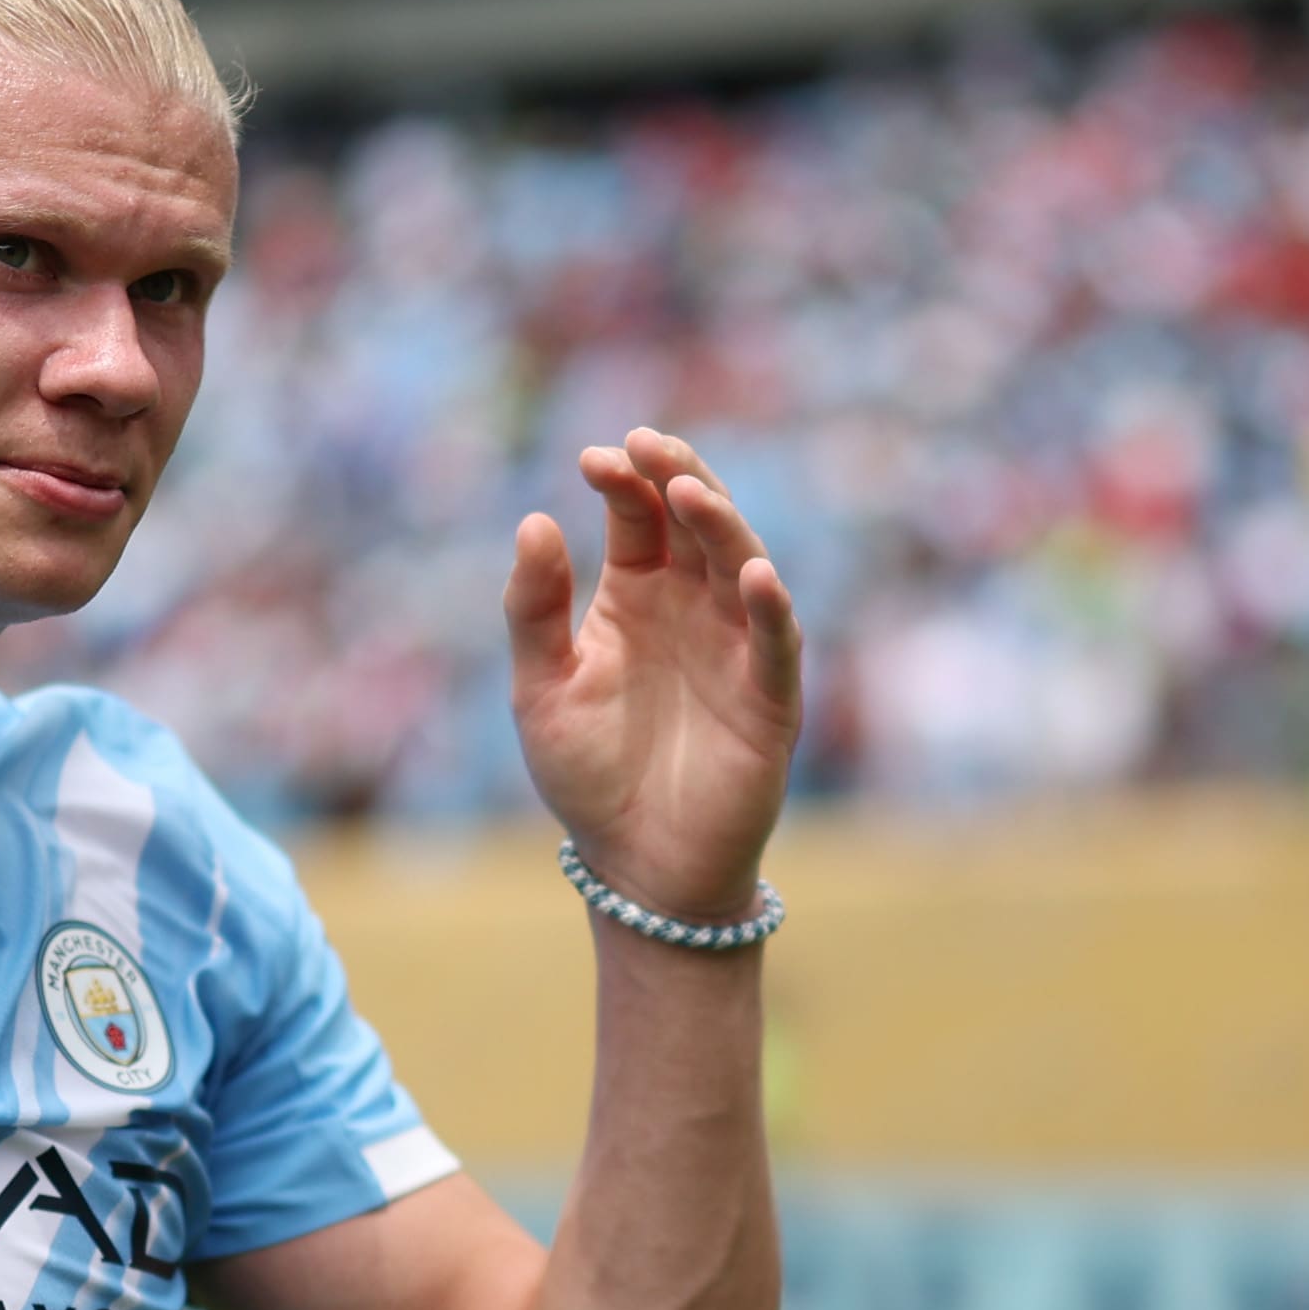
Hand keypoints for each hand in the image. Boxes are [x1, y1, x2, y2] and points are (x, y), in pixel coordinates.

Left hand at [503, 427, 802, 921]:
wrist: (635, 864)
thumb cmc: (587, 774)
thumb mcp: (541, 688)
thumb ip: (533, 611)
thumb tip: (533, 522)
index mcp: (637, 594)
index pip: (639, 515)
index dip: (623, 480)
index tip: (594, 458)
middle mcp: (692, 607)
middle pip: (697, 522)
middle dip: (678, 477)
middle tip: (649, 445)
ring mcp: (735, 646)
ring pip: (740, 565)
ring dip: (721, 525)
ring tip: (689, 492)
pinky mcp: (769, 697)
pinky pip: (775, 642)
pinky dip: (768, 607)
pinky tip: (751, 575)